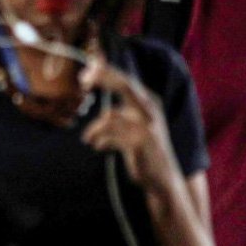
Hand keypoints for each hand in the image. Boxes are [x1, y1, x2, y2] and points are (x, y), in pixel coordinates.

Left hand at [79, 57, 179, 193]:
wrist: (162, 177)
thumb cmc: (141, 149)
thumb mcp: (132, 126)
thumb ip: (118, 113)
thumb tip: (100, 108)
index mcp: (148, 104)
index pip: (126, 82)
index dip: (108, 72)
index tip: (87, 68)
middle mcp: (150, 111)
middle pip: (125, 86)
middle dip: (104, 78)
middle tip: (83, 78)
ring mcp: (147, 126)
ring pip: (110, 117)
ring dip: (94, 129)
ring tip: (89, 139)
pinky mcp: (140, 142)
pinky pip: (110, 135)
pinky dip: (99, 140)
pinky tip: (97, 146)